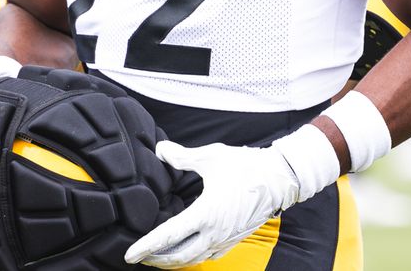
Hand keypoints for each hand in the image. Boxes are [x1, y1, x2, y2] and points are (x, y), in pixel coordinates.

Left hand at [124, 140, 305, 267]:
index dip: (146, 246)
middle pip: (178, 256)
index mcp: (206, 213)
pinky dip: (192, 258)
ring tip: (157, 258)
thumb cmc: (247, 166)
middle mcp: (215, 232)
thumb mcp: (211, 157)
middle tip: (139, 257)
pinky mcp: (234, 240)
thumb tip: (160, 150)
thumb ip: (182, 156)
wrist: (280, 178)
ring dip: (172, 261)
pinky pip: (209, 257)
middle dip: (155, 259)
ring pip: (193, 260)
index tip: (129, 254)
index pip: (168, 236)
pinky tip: (186, 253)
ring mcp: (225, 239)